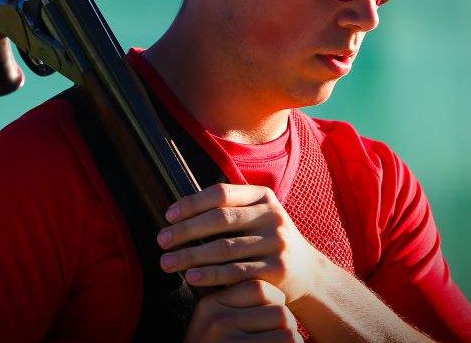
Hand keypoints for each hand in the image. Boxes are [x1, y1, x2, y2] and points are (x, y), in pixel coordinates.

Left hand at [158, 183, 324, 302]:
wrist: (309, 274)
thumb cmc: (269, 242)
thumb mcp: (258, 217)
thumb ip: (229, 209)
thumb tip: (178, 211)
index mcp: (264, 196)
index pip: (221, 193)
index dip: (192, 203)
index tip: (168, 216)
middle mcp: (273, 215)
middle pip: (220, 219)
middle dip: (186, 230)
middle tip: (161, 240)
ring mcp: (277, 242)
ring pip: (224, 248)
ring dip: (191, 256)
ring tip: (166, 262)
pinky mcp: (277, 269)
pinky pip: (236, 272)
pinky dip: (210, 275)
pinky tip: (190, 277)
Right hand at [183, 280, 303, 342]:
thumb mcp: (217, 328)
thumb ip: (236, 308)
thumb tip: (273, 292)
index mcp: (210, 305)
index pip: (258, 288)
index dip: (274, 301)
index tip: (272, 317)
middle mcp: (216, 320)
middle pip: (277, 309)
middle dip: (286, 325)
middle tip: (281, 339)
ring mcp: (227, 340)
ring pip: (287, 330)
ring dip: (292, 342)